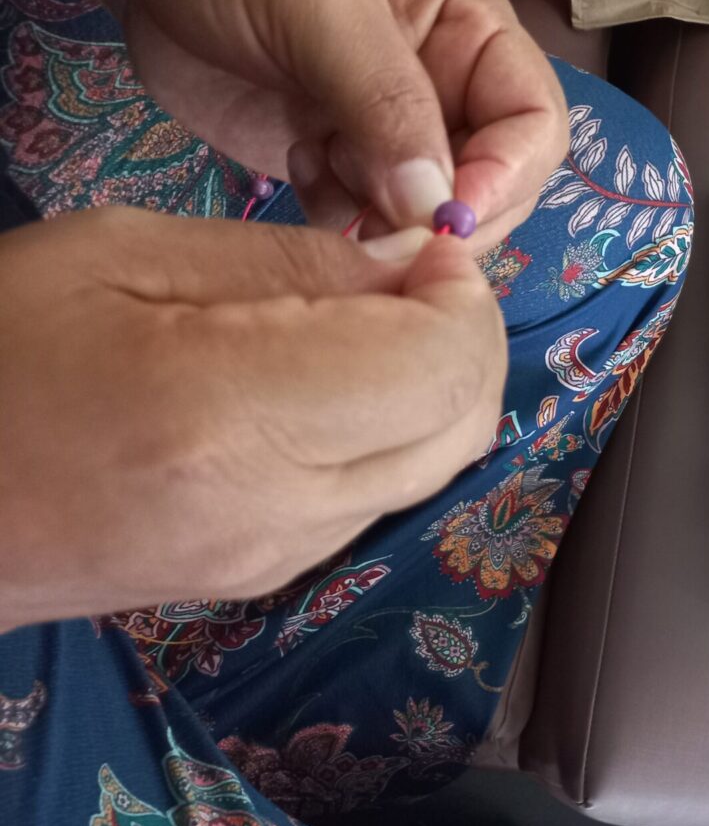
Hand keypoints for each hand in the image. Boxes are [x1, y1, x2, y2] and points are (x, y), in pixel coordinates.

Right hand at [0, 209, 505, 628]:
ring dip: (438, 382)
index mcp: (231, 415)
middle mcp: (279, 508)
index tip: (425, 248)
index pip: (439, 368)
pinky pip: (384, 493)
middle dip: (466, 335)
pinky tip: (338, 378)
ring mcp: (279, 559)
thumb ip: (292, 260)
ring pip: (438, 464)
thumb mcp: (125, 252)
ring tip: (374, 317)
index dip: (461, 298)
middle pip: (462, 423)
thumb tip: (417, 259)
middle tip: (411, 274)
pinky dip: (398, 427)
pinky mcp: (269, 577)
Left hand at [83, 0, 567, 249]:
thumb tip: (433, 206)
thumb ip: (384, 102)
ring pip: (428, 217)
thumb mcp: (321, 4)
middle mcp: (446, 92)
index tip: (447, 217)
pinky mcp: (338, 165)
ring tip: (323, 171)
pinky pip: (366, 224)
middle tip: (381, 230)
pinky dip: (339, 221)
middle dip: (444, 217)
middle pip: (493, 187)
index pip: (534, 124)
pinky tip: (299, 165)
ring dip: (385, 223)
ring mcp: (390, 135)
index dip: (507, 178)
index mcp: (471, 35)